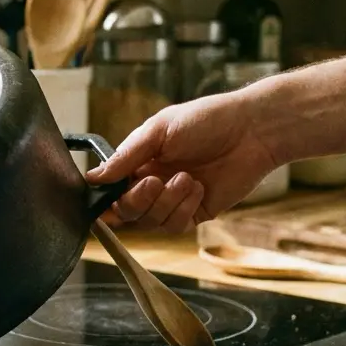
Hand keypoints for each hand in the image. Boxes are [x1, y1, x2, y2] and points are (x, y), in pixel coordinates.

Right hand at [85, 93, 281, 231]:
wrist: (252, 131)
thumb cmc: (207, 120)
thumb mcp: (159, 130)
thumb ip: (125, 156)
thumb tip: (93, 177)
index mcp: (139, 161)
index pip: (111, 189)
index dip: (105, 198)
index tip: (105, 198)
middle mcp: (153, 182)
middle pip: (127, 211)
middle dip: (137, 200)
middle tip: (154, 182)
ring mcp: (174, 200)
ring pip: (151, 222)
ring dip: (166, 202)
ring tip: (186, 178)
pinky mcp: (196, 212)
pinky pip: (176, 226)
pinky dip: (183, 209)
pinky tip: (198, 188)